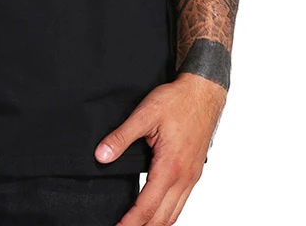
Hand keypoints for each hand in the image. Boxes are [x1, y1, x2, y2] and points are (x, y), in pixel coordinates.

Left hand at [94, 74, 226, 225]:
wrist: (203, 93)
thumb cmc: (176, 101)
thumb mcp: (144, 114)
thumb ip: (121, 137)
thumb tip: (102, 156)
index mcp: (170, 167)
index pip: (147, 206)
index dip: (131, 221)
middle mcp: (184, 177)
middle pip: (162, 217)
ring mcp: (192, 176)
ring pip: (175, 213)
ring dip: (156, 223)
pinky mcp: (194, 172)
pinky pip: (182, 201)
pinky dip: (168, 213)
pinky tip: (157, 211)